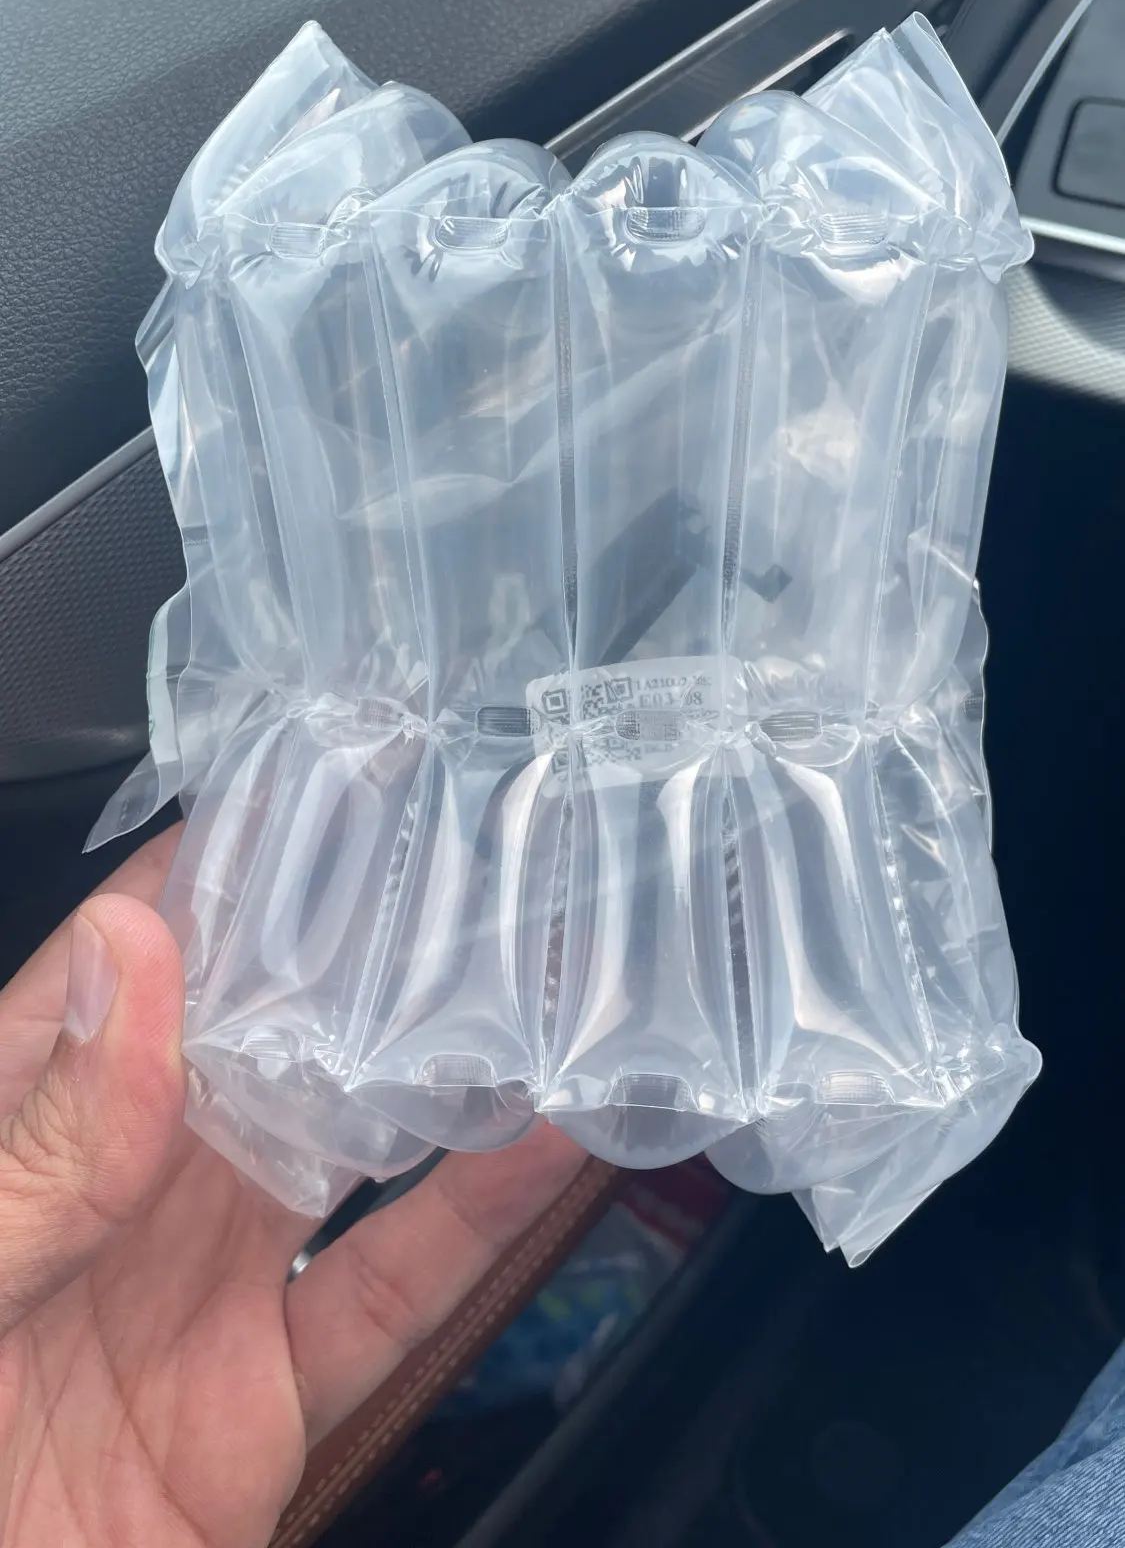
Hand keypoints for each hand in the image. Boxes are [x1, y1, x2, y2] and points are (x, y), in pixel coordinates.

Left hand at [0, 827, 584, 1546]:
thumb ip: (39, 1144)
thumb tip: (127, 959)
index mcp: (21, 1123)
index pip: (133, 954)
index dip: (232, 862)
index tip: (334, 780)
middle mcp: (123, 1186)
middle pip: (263, 1032)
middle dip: (361, 945)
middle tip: (475, 855)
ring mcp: (198, 1287)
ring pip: (347, 1143)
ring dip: (442, 1064)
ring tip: (537, 974)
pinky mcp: (266, 1400)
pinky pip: (391, 1295)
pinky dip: (480, 1223)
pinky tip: (545, 1148)